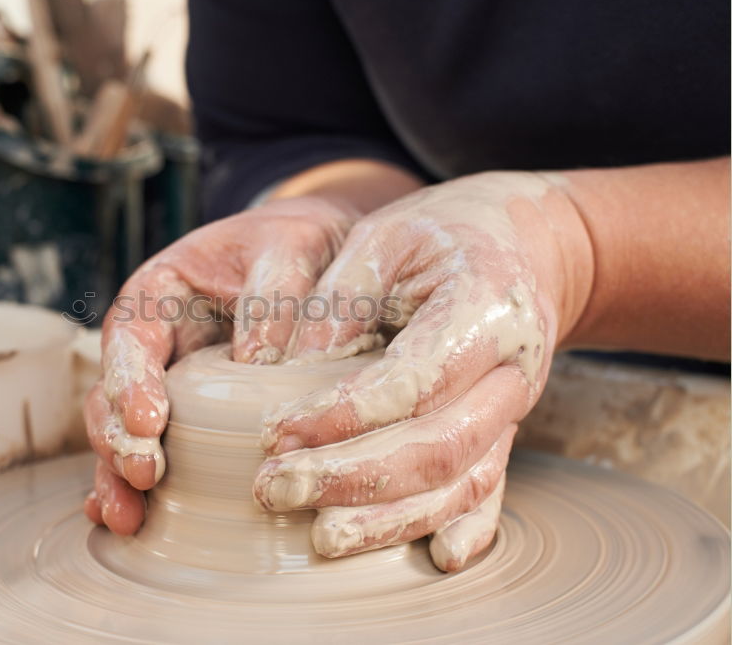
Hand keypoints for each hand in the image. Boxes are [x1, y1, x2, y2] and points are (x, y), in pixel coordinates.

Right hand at [83, 197, 360, 533]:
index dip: (129, 380)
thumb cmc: (299, 245)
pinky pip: (164, 455)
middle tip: (142, 473)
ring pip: (128, 435)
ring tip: (126, 516)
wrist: (323, 258)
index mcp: (160, 296)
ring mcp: (172, 388)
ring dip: (121, 476)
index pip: (130, 339)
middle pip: (114, 396)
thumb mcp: (290, 247)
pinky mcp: (196, 421)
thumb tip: (258, 360)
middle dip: (119, 439)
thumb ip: (275, 292)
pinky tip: (133, 522)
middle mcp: (157, 347)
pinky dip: (142, 489)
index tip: (149, 420)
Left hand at [252, 171, 592, 570]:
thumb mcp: (384, 237)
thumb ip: (337, 299)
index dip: (342, 414)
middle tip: (274, 489)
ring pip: (463, 482)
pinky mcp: (506, 433)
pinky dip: (468, 530)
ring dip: (392, 518)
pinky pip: (493, 492)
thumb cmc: (441, 235)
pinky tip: (434, 560)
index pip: (412, 379)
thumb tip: (286, 368)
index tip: (274, 432)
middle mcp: (513, 370)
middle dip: (351, 477)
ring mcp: (515, 409)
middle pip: (438, 446)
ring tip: (322, 537)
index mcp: (484, 308)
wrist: (521, 245)